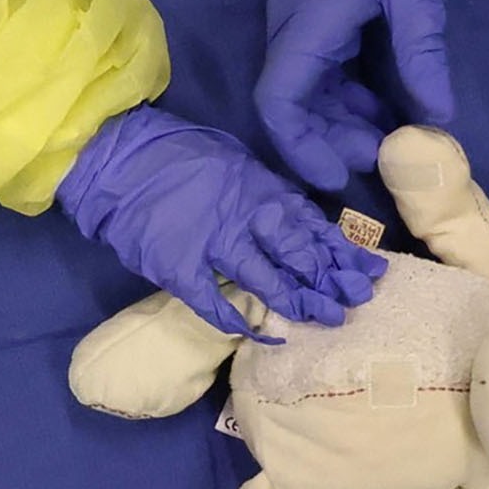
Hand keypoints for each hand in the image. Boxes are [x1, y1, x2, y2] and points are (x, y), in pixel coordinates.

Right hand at [58, 105, 385, 336]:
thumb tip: (301, 223)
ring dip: (297, 300)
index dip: (340, 251)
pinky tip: (263, 334)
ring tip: (326, 319)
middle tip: (358, 301)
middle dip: (330, 279)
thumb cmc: (179, 155)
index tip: (369, 270)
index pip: (310, 225)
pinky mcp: (179, 266)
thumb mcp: (236, 163)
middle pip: (297, 252)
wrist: (118, 159)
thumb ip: (266, 194)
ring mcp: (211, 243)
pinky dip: (237, 320)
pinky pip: (213, 300)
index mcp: (259, 188)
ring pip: (265, 277)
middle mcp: (243, 215)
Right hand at [260, 0, 452, 189]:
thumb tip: (437, 117)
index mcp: (307, 22)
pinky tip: (386, 107)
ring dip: (342, 122)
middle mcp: (291, 29)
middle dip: (332, 141)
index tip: (340, 174)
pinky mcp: (314, 20)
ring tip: (392, 137)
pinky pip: (321, 72)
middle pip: (293, 106)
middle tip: (386, 155)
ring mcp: (300, 24)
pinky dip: (348, 98)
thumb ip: (421, 50)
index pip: (278, 101)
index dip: (302, 147)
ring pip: (307, 92)